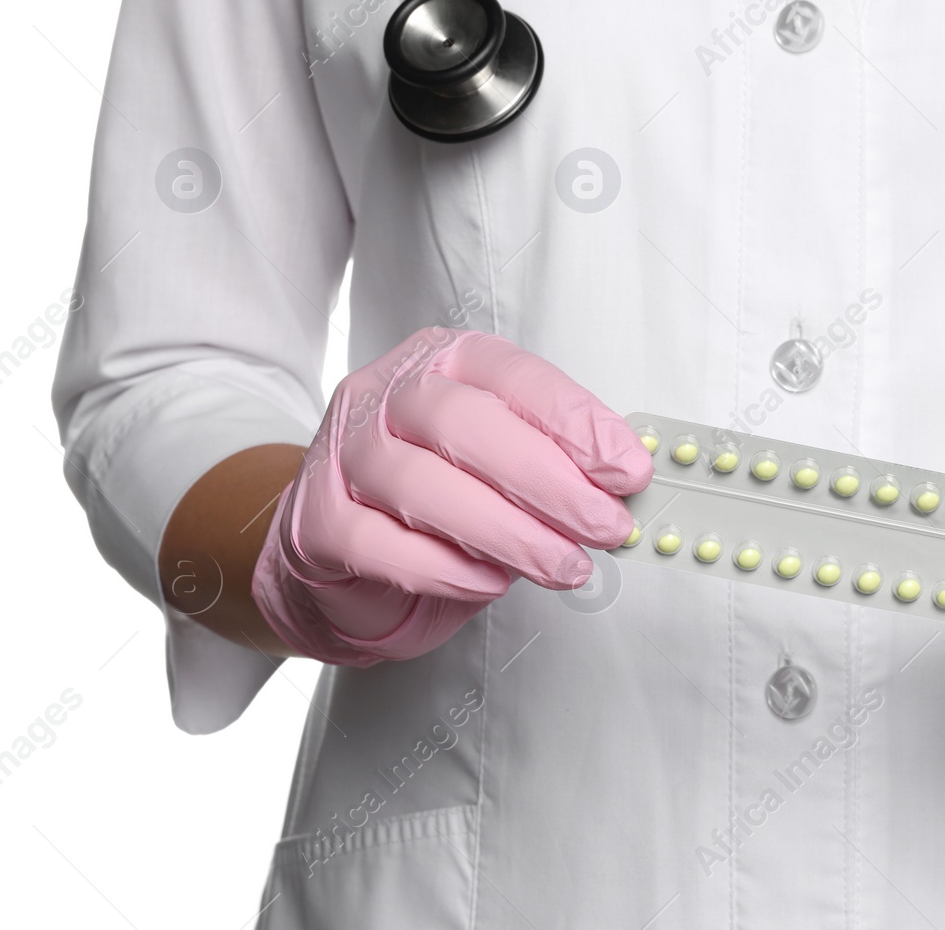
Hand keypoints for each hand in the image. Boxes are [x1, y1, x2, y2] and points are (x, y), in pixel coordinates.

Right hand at [252, 327, 651, 664]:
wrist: (342, 549)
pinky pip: (377, 543)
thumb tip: (622, 487)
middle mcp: (387, 395)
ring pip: (421, 483)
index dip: (576, 422)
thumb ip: (555, 463)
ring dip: (506, 530)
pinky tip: (490, 583)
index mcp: (444, 361)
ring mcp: (344, 455)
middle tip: (604, 526)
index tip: (628, 470)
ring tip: (563, 566)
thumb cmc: (441, 496)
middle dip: (547, 479)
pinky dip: (443, 567)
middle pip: (463, 421)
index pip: (513, 375)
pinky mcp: (316, 522)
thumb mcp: (504, 462)